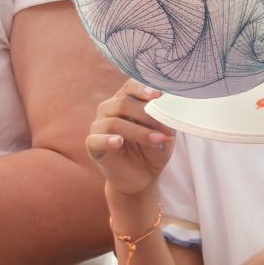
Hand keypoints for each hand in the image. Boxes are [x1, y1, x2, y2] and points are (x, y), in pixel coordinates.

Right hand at [86, 81, 173, 197]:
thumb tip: (170, 103)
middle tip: (167, 129)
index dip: (142, 89)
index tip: (158, 95)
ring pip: (113, 122)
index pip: (129, 87)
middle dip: (147, 115)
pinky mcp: (93, 146)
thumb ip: (165, 117)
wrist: (143, 177)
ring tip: (158, 140)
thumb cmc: (153, 150)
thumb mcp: (165, 132)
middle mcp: (109, 110)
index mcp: (125, 102)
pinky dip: (108, 139)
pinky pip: (96, 139)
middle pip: (122, 103)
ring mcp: (99, 127)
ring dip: (138, 131)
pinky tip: (119, 141)